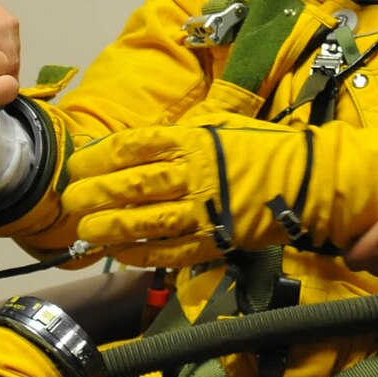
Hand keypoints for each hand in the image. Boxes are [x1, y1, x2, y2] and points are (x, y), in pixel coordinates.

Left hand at [61, 121, 377, 268]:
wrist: (307, 181)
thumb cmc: (260, 147)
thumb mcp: (218, 123)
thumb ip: (177, 133)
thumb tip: (133, 144)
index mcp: (191, 140)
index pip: (133, 147)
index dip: (99, 157)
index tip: (79, 165)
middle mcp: (193, 173)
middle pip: (131, 184)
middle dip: (94, 194)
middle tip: (70, 200)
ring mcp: (203, 210)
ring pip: (145, 221)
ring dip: (110, 227)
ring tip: (84, 231)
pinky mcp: (214, 239)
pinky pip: (169, 250)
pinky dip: (141, 253)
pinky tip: (119, 252)